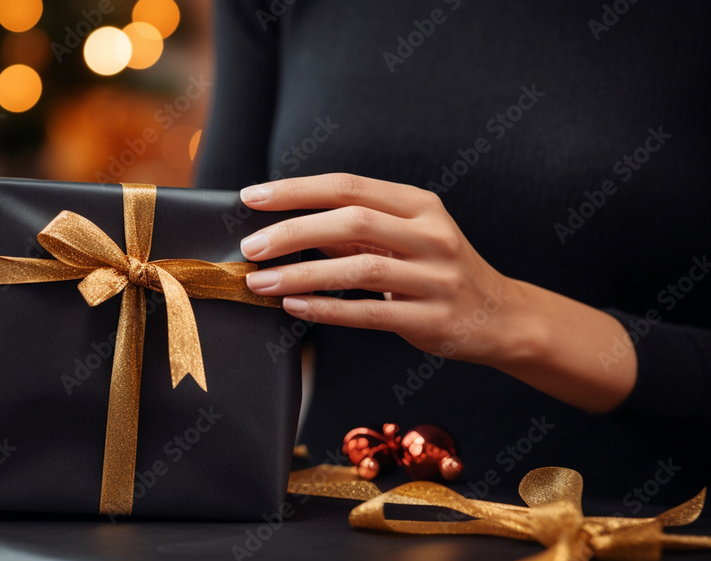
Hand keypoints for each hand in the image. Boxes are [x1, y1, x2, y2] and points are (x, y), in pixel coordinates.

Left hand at [238, 173, 636, 411]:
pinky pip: (370, 312)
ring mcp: (436, 276)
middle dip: (292, 231)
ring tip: (261, 281)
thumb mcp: (405, 237)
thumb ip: (355, 228)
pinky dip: (327, 308)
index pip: (349, 186)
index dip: (297, 190)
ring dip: (301, 273)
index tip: (252, 197)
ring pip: (358, 267)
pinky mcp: (432, 318)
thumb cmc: (438, 271)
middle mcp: (431, 234)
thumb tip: (288, 224)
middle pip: (351, 220)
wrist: (501, 316)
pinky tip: (295, 306)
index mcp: (420, 204)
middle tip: (251, 247)